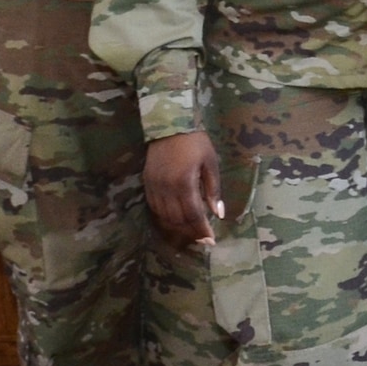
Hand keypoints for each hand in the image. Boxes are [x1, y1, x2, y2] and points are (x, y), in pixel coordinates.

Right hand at [145, 131, 222, 248]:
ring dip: (178, 227)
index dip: (201, 229)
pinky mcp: (147, 183)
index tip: (210, 240)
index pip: (192, 214)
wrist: (169, 125)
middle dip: (191, 231)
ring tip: (191, 232)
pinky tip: (175, 220)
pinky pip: (154, 207)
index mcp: (184, 183)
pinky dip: (165, 217)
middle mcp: (166, 188)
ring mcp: (154, 186)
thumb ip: (213, 190)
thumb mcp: (211, 163)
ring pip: (164, 216)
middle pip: (177, 219)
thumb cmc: (195, 142)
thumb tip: (219, 213)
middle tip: (202, 238)